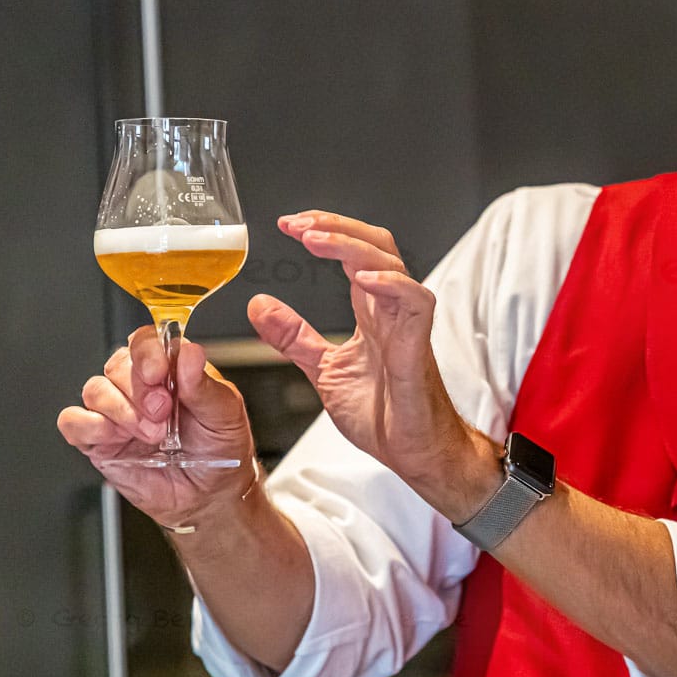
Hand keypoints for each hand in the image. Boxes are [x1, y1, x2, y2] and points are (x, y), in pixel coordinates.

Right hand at [57, 327, 255, 527]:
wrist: (211, 495)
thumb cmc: (220, 449)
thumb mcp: (225, 413)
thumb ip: (204, 384)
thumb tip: (189, 353)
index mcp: (171, 370)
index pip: (145, 341)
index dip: (147, 352)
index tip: (158, 372)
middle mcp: (140, 387)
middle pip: (117, 364)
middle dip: (139, 388)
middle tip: (163, 411)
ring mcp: (117, 413)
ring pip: (95, 390)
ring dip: (122, 410)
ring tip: (153, 433)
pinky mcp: (98, 441)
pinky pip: (74, 422)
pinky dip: (90, 427)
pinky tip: (117, 438)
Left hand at [248, 211, 495, 518]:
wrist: (413, 453)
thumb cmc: (384, 414)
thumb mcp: (323, 369)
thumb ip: (293, 336)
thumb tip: (259, 305)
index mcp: (371, 311)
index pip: (353, 252)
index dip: (325, 231)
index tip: (288, 224)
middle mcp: (390, 310)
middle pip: (374, 244)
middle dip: (337, 226)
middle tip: (297, 224)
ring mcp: (406, 325)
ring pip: (391, 264)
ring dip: (352, 246)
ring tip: (316, 240)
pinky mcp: (417, 347)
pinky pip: (416, 302)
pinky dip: (391, 284)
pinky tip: (363, 279)